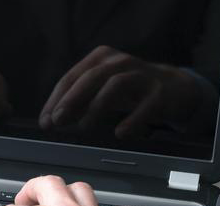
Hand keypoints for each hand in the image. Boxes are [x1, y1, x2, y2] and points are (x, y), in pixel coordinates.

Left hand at [39, 45, 202, 138]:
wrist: (173, 89)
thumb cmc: (127, 90)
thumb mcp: (99, 91)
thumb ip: (76, 103)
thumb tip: (49, 121)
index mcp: (100, 58)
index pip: (72, 77)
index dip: (56, 100)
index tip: (45, 121)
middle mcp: (120, 62)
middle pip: (92, 77)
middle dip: (71, 100)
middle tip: (58, 121)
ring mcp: (142, 75)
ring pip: (116, 85)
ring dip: (96, 107)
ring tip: (84, 127)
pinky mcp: (160, 93)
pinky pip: (146, 106)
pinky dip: (132, 120)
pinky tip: (121, 133)